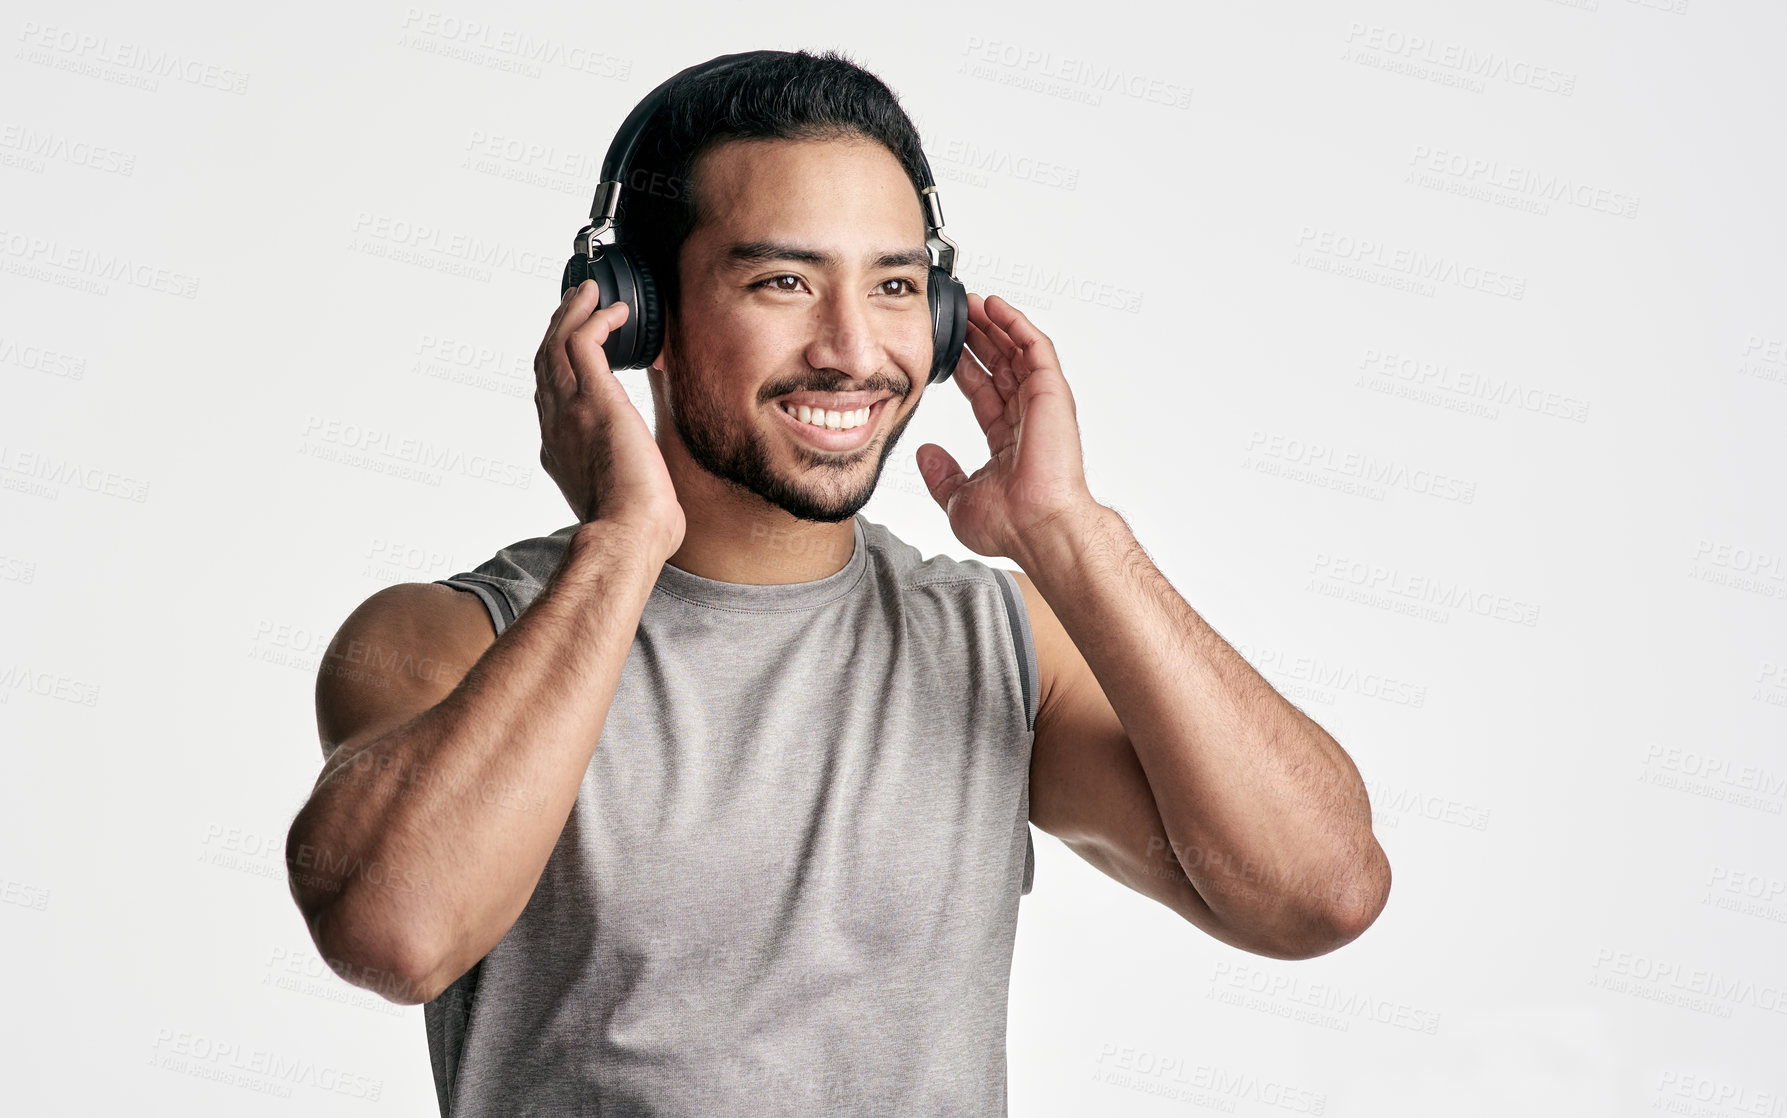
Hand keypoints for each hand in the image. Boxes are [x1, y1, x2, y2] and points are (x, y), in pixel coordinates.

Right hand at [534, 283, 684, 562]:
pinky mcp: (594, 397)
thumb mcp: (625, 498)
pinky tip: (614, 309)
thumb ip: (629, 482)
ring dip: (572, 312)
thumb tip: (655, 494)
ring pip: (556, 343)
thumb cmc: (635, 528)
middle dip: (557, 328)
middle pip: (544, 361)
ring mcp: (570, 408)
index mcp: (559, 450)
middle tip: (575, 305)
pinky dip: (594, 318)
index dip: (558, 368)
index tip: (575, 352)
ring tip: (589, 293)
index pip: (550, 397)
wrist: (628, 533)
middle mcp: (556, 425)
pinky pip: (582, 341)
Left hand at [915, 293, 1101, 561]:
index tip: (948, 348)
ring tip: (974, 302)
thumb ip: (941, 474)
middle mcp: (1026, 417)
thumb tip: (925, 454)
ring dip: (996, 324)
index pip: (982, 391)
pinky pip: (1035, 347)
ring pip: (1017, 351)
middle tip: (959, 314)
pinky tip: (996, 307)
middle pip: (1000, 365)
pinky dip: (1016, 324)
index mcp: (1007, 438)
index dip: (966, 366)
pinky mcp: (1052, 392)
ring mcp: (1041, 403)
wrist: (1038, 526)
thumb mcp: (958, 498)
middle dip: (979, 338)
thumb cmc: (1011, 523)